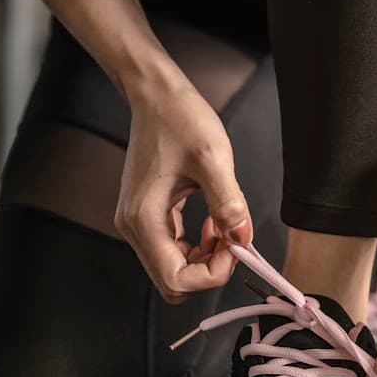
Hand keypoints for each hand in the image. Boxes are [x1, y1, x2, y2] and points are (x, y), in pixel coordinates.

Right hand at [115, 68, 253, 300]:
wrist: (157, 97)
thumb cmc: (180, 119)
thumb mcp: (214, 158)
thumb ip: (228, 203)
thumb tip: (243, 238)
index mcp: (144, 219)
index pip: (175, 280)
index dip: (211, 275)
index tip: (236, 247)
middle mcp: (134, 227)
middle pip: (173, 280)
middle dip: (209, 269)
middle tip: (234, 239)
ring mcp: (138, 222)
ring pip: (174, 267)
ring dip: (206, 257)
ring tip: (227, 226)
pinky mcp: (147, 215)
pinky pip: (173, 249)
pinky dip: (198, 245)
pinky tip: (214, 222)